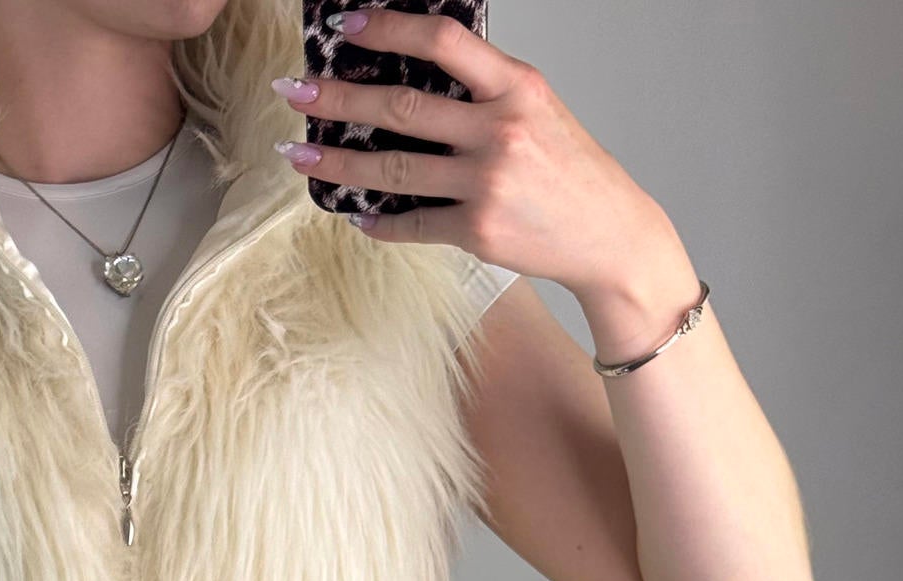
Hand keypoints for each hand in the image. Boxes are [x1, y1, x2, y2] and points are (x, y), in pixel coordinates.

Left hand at [272, 6, 680, 299]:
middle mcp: (500, 130)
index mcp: (516, 87)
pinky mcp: (476, 231)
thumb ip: (484, 90)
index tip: (344, 25)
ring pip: (393, 170)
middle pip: (400, 106)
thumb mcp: (537, 108)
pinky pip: (410, 224)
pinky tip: (355, 214)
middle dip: (337, 97)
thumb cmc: (568, 169)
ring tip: (299, 155)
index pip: (442, 41)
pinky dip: (378, 221)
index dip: (388, 27)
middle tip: (293, 91)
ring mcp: (486, 183)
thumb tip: (414, 72)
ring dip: (338, 161)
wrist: (609, 234)